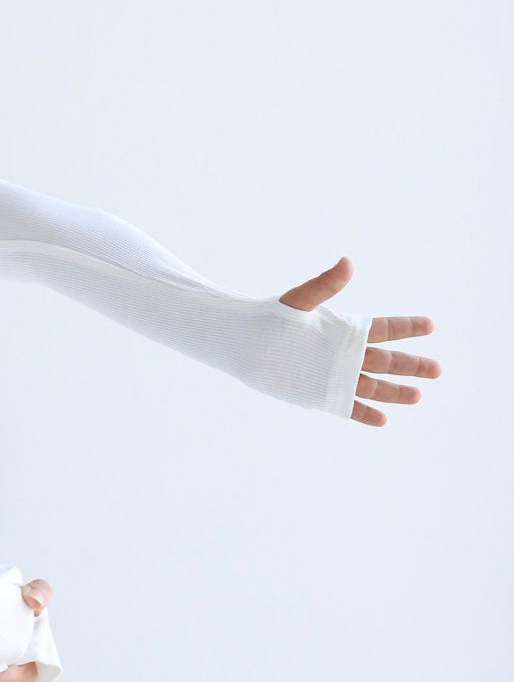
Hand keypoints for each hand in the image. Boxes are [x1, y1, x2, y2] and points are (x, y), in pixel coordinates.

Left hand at [279, 258, 439, 426]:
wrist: (244, 343)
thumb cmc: (271, 318)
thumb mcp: (300, 301)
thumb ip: (325, 285)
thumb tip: (348, 262)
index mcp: (343, 330)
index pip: (382, 328)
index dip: (407, 327)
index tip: (430, 324)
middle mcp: (344, 354)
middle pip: (385, 360)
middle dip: (411, 365)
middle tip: (437, 369)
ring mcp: (334, 375)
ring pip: (372, 385)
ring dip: (395, 391)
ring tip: (417, 395)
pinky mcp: (321, 394)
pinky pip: (348, 405)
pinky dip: (364, 412)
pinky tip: (383, 418)